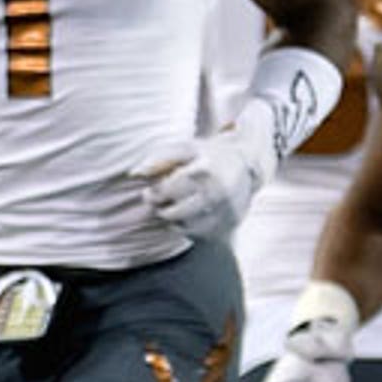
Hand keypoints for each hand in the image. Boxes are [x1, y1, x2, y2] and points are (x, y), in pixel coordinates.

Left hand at [135, 125, 267, 241]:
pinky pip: (194, 233)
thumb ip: (160, 157)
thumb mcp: (187, 148)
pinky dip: (185, 226)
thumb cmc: (209, 156)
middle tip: (160, 199)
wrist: (247, 167)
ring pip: (182, 225)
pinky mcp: (226, 226)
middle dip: (160, 206)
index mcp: (205, 172)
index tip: (151, 191)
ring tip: (173, 205)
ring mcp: (223, 213)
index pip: (166, 191)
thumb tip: (134, 173)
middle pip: (172, 212)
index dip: (153, 193)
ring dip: (171, 217)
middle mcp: (217, 194)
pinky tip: (188, 214)